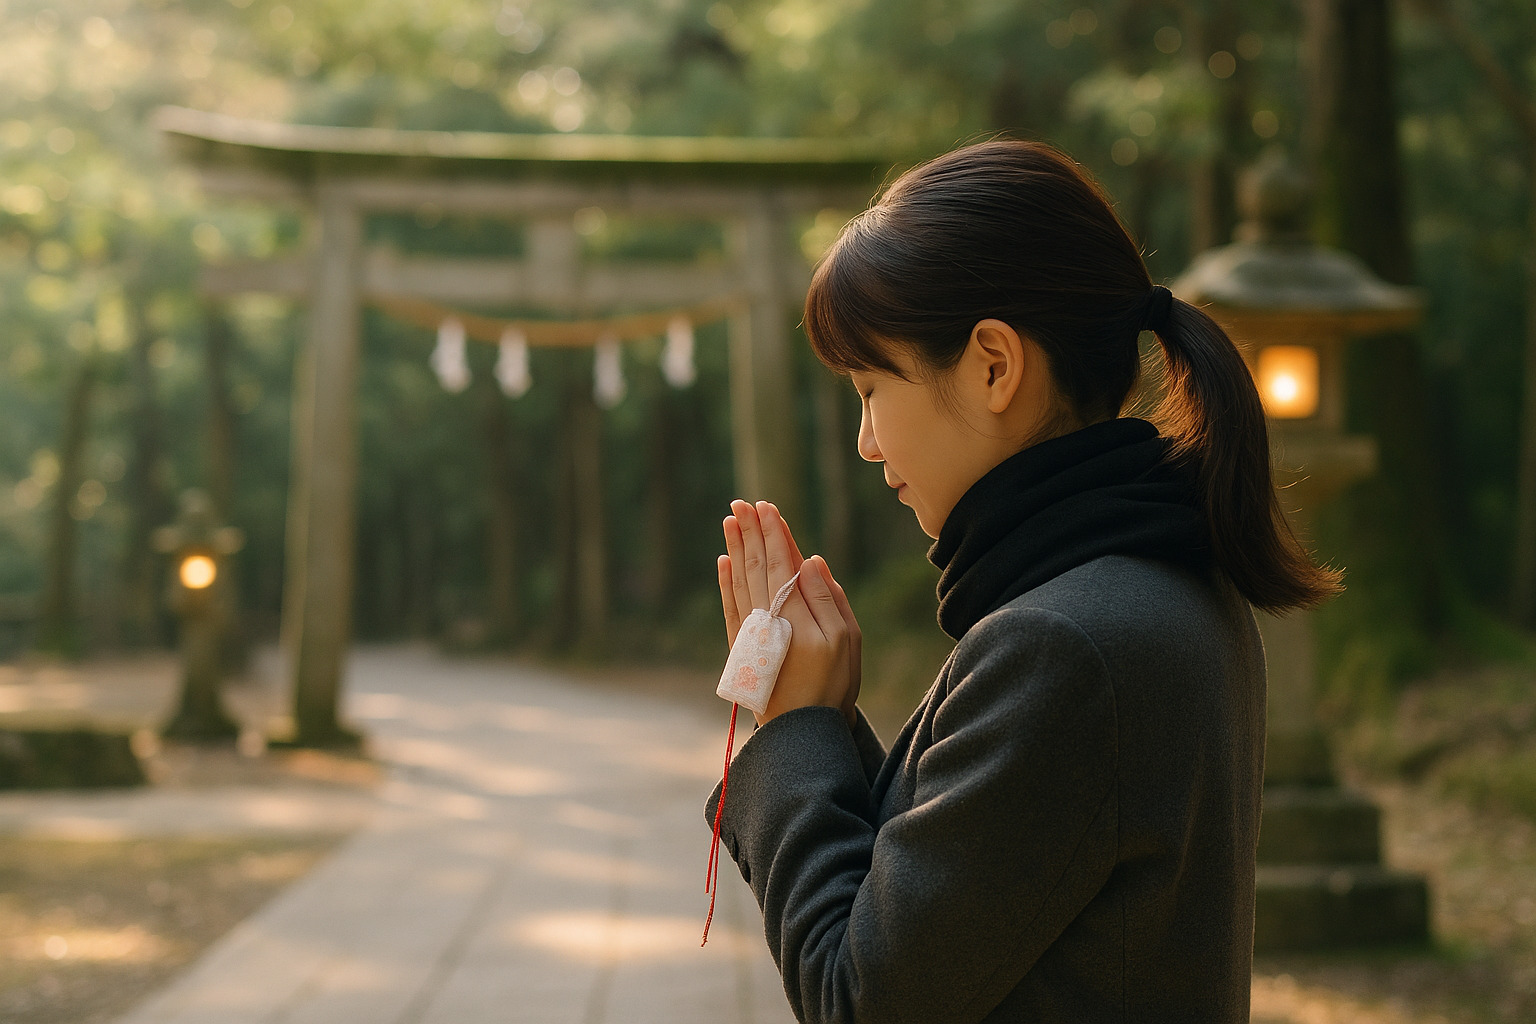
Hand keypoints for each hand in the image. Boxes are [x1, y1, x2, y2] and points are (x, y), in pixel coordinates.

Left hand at [717, 500, 862, 726]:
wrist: (802, 729)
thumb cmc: (834, 683)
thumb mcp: (845, 640)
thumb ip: (827, 597)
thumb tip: (810, 559)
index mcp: (795, 614)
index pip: (781, 564)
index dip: (773, 535)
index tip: (766, 508)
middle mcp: (767, 619)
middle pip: (756, 567)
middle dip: (749, 533)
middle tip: (742, 504)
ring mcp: (749, 632)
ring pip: (740, 580)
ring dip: (735, 548)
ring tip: (731, 521)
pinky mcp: (740, 646)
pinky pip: (730, 605)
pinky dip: (726, 581)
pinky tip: (724, 561)